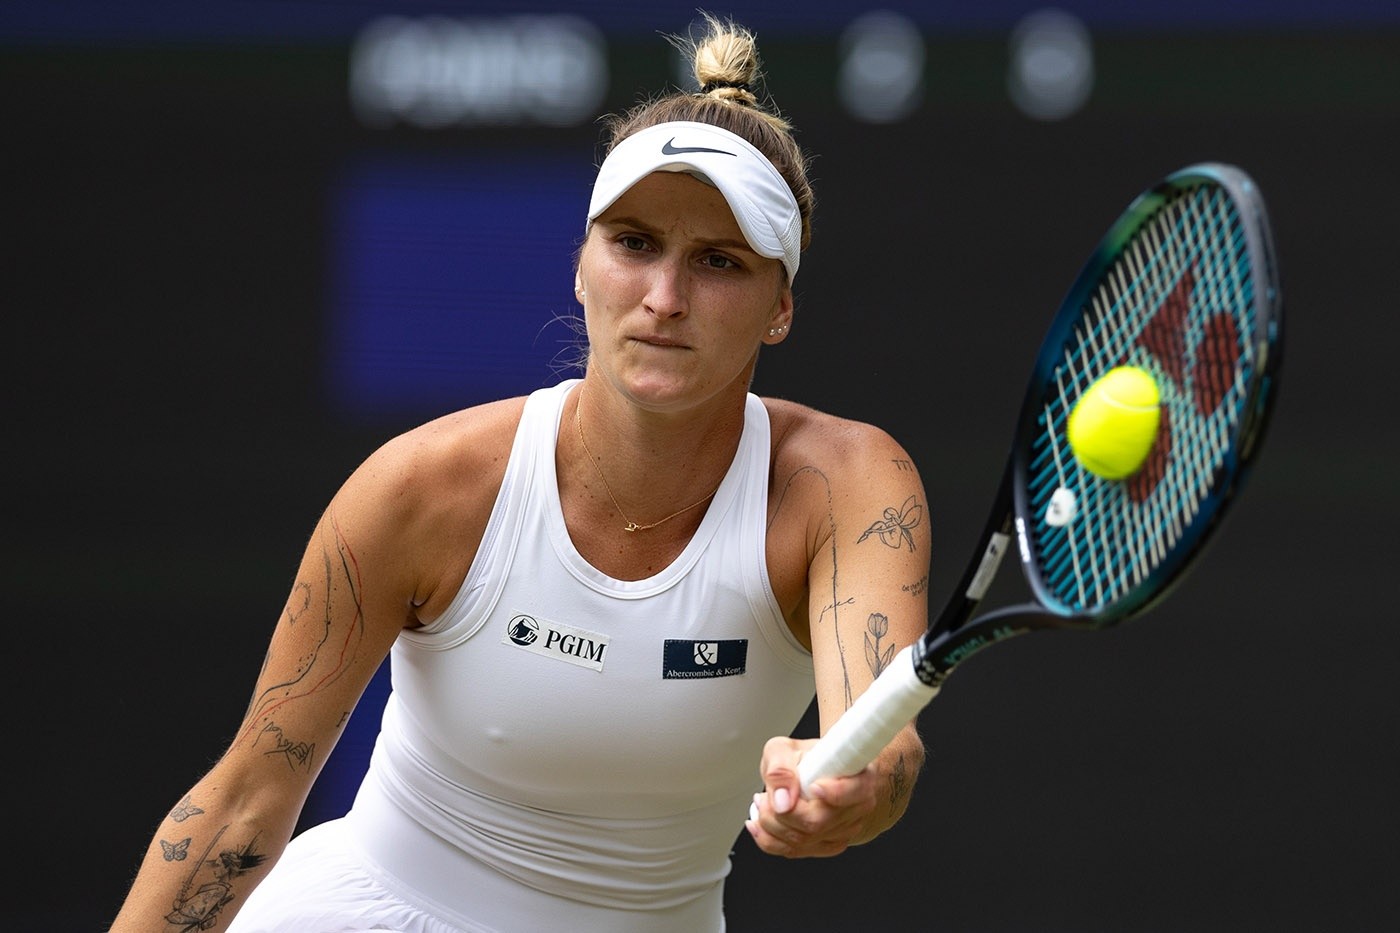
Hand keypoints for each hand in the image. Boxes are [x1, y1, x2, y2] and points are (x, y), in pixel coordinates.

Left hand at [744, 736, 878, 857]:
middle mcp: (857, 808)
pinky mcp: (827, 846)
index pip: (855, 791)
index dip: (835, 792)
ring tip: (764, 803)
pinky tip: (761, 824)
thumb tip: (782, 801)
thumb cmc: (804, 759)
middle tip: (764, 795)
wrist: (812, 774)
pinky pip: (794, 852)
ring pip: (802, 841)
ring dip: (771, 825)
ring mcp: (844, 831)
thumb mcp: (785, 749)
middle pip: (817, 822)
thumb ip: (780, 769)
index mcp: (858, 777)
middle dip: (779, 812)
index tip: (814, 786)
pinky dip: (769, 839)